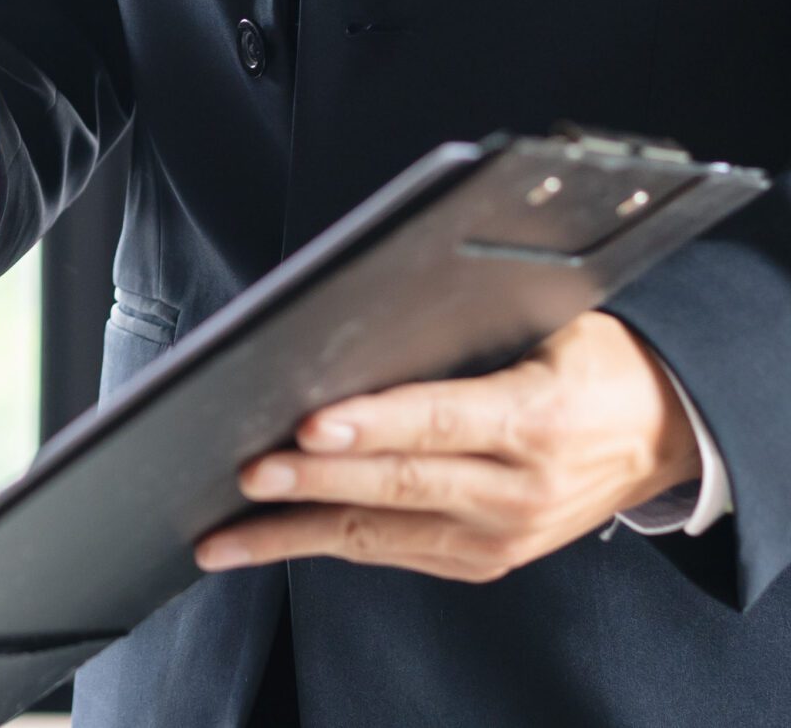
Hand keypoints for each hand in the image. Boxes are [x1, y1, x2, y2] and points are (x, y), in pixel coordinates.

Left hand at [196, 311, 701, 582]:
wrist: (663, 432)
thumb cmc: (592, 366)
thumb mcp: (547, 329)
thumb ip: (462, 340)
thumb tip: (353, 333)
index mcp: (538, 421)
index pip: (438, 422)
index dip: (369, 425)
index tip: (308, 426)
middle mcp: (520, 490)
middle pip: (399, 486)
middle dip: (312, 483)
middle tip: (247, 475)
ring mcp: (502, 537)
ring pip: (381, 534)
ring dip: (296, 534)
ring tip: (226, 534)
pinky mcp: (486, 561)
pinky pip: (393, 552)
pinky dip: (329, 543)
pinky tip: (275, 539)